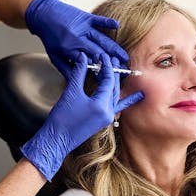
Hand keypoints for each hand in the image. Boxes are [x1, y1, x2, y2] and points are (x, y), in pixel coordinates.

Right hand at [21, 54, 143, 179]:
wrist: (56, 140)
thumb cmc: (62, 119)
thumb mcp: (71, 92)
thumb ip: (79, 73)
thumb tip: (83, 57)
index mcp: (101, 105)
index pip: (109, 81)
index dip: (107, 66)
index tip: (103, 56)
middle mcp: (108, 112)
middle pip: (114, 87)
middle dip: (113, 72)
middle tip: (111, 58)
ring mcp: (106, 117)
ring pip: (115, 95)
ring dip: (115, 82)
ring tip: (118, 68)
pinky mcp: (103, 121)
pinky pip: (118, 107)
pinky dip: (128, 100)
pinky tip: (139, 95)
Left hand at [25, 0, 128, 77]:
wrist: (44, 14)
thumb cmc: (50, 37)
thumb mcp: (54, 56)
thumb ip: (66, 69)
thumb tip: (77, 82)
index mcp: (68, 50)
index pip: (87, 63)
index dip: (98, 70)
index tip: (108, 77)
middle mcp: (77, 39)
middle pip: (97, 52)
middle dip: (110, 61)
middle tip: (122, 69)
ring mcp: (82, 27)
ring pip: (101, 39)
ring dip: (114, 48)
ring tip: (124, 57)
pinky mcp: (85, 17)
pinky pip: (98, 20)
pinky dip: (107, 22)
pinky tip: (116, 25)